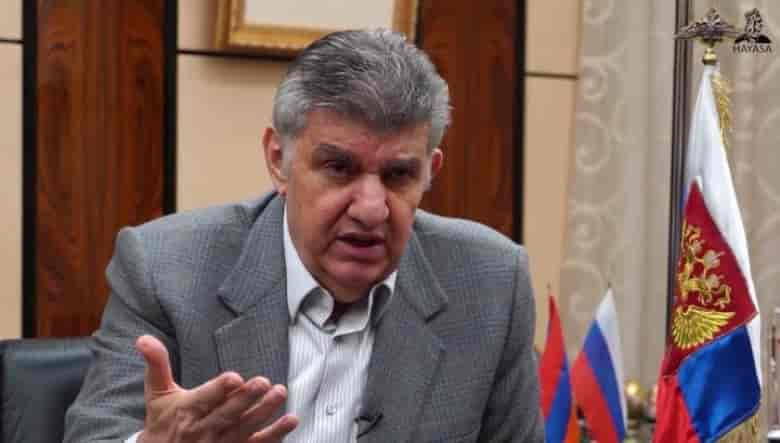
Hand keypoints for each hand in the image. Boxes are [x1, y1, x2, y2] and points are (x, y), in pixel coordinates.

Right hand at [135, 335, 297, 442]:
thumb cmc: (163, 421)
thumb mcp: (157, 393)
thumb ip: (157, 363)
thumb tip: (143, 338)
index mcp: (186, 411)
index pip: (204, 399)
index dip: (219, 389)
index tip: (234, 377)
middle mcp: (204, 430)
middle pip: (228, 414)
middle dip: (246, 399)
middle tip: (265, 382)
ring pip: (245, 429)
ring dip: (264, 413)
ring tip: (281, 394)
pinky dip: (274, 435)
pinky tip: (290, 421)